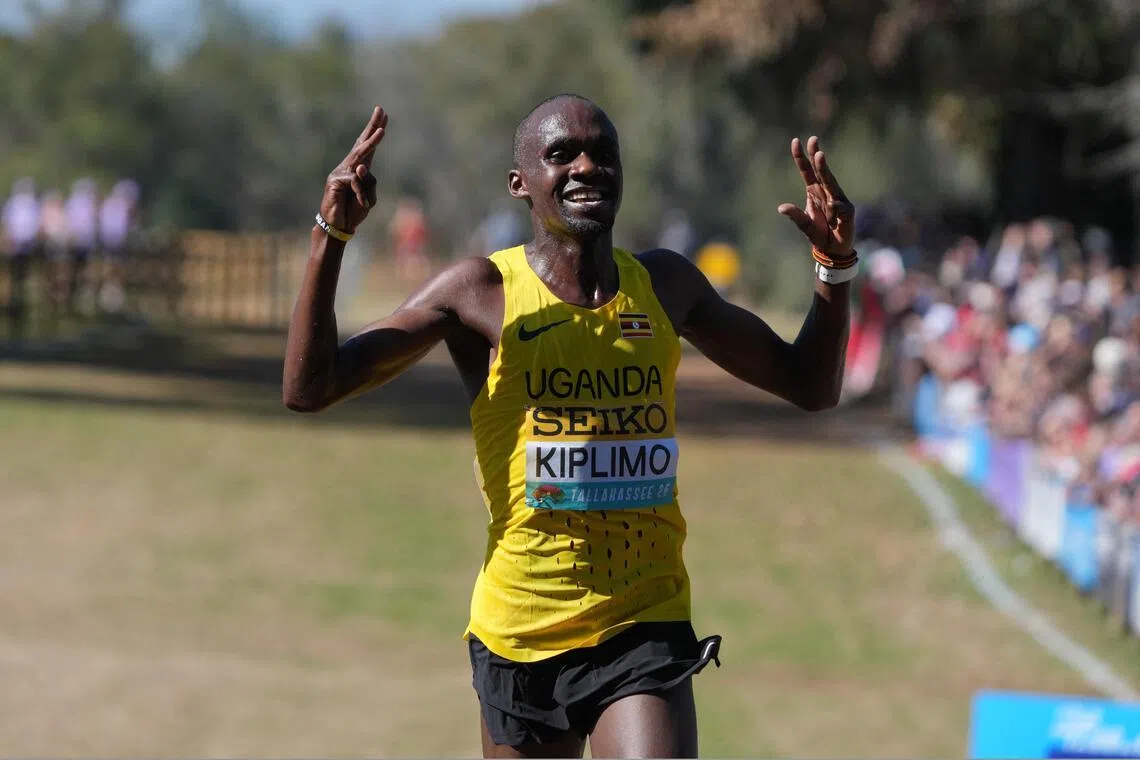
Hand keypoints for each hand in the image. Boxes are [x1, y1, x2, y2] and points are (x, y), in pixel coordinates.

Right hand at [320, 106, 387, 234]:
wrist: (338, 226)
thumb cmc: (353, 211)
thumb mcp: (369, 198)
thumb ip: (369, 183)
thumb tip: (362, 168)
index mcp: (359, 169)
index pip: (368, 147)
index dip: (375, 131)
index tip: (383, 115)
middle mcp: (349, 167)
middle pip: (362, 144)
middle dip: (372, 126)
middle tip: (380, 110)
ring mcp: (340, 172)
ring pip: (359, 156)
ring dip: (372, 143)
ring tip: (382, 132)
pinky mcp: (334, 181)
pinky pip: (355, 182)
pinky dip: (362, 194)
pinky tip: (362, 203)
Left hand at [777, 136, 854, 257]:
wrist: (834, 250)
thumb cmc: (820, 235)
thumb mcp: (805, 225)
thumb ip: (795, 215)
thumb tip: (781, 207)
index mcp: (814, 193)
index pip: (807, 172)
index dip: (801, 158)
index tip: (795, 141)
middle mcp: (826, 193)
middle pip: (820, 171)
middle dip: (815, 156)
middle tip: (813, 140)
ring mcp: (838, 201)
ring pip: (830, 182)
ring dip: (824, 169)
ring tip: (819, 156)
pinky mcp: (847, 212)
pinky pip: (838, 206)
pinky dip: (834, 209)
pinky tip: (832, 215)